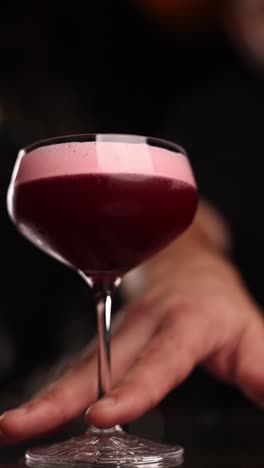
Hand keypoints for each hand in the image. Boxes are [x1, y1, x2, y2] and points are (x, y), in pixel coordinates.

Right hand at [1, 202, 263, 443]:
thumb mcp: (254, 335)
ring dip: (47, 396)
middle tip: (19, 426)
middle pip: (100, 362)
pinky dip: (55, 391)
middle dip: (60, 397)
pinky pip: (80, 367)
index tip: (101, 416)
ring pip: (81, 365)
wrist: (186, 265)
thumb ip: (262, 375)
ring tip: (12, 425)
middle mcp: (145, 325)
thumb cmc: (218, 302)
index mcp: (187, 323)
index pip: (160, 359)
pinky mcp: (107, 338)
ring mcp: (120, 330)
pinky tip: (36, 412)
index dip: (133, 388)